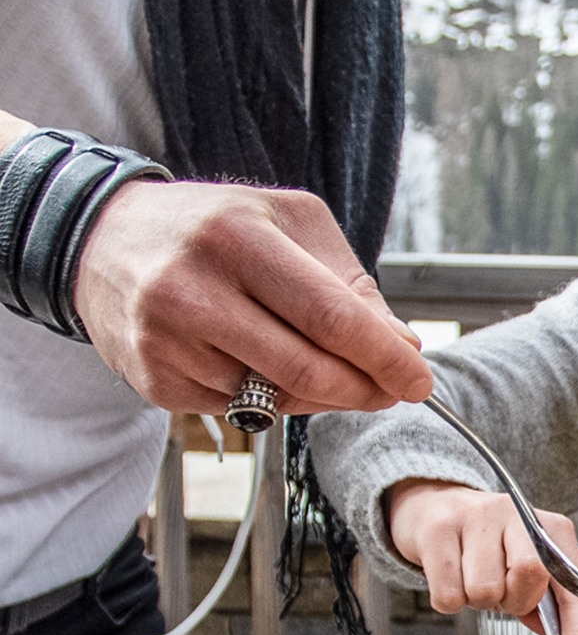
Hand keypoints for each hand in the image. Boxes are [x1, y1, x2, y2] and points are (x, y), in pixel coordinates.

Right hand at [74, 179, 433, 416]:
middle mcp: (194, 290)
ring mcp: (167, 341)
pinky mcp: (155, 382)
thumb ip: (348, 281)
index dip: (382, 355)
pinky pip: (240, 411)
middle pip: (306, 367)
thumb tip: (401, 346)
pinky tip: (261, 365)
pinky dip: (269, 399)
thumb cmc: (213, 229)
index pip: (328, 313)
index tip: (418, 379)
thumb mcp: (286, 223)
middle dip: (364, 389)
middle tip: (391, 390)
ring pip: (275, 398)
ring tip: (328, 369)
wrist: (103, 243)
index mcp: (236, 236)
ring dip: (319, 396)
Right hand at [388, 481, 577, 634]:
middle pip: (528, 575)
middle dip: (514, 602)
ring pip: (484, 590)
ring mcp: (477, 517)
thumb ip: (546, 604)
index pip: (574, 587)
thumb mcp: (524, 566)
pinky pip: (448, 594)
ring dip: (478, 600)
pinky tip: (451, 577)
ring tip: (473, 579)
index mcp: (551, 529)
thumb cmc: (488, 545)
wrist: (435, 505)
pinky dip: (449, 600)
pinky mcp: (438, 529)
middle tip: (502, 594)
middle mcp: (518, 514)